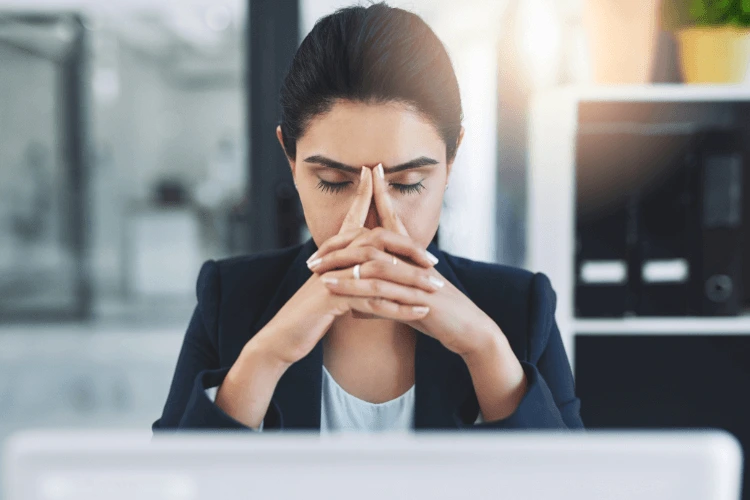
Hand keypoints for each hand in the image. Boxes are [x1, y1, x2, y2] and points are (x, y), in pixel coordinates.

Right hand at [251, 167, 432, 366]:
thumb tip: (365, 265)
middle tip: (435, 262)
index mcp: (332, 254)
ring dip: (412, 281)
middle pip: (376, 242)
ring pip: (380, 271)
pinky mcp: (332, 298)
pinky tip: (421, 312)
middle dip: (409, 250)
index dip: (365, 198)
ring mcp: (332, 276)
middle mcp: (332, 259)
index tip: (378, 178)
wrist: (282, 338)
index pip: (352, 219)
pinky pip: (373, 300)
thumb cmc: (308, 315)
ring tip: (436, 289)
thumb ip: (347, 273)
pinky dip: (400, 308)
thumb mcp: (329, 288)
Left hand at [309, 163, 502, 357]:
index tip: (371, 172)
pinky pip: (378, 288)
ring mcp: (414, 276)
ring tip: (314, 271)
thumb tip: (355, 310)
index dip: (382, 196)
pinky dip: (353, 287)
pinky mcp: (414, 296)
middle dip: (341, 244)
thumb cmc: (439, 316)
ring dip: (340, 265)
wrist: (467, 328)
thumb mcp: (405, 306)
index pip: (392, 220)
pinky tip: (334, 289)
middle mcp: (413, 260)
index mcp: (412, 256)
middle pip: (372, 239)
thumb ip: (381, 302)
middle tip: (313, 255)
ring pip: (371, 262)